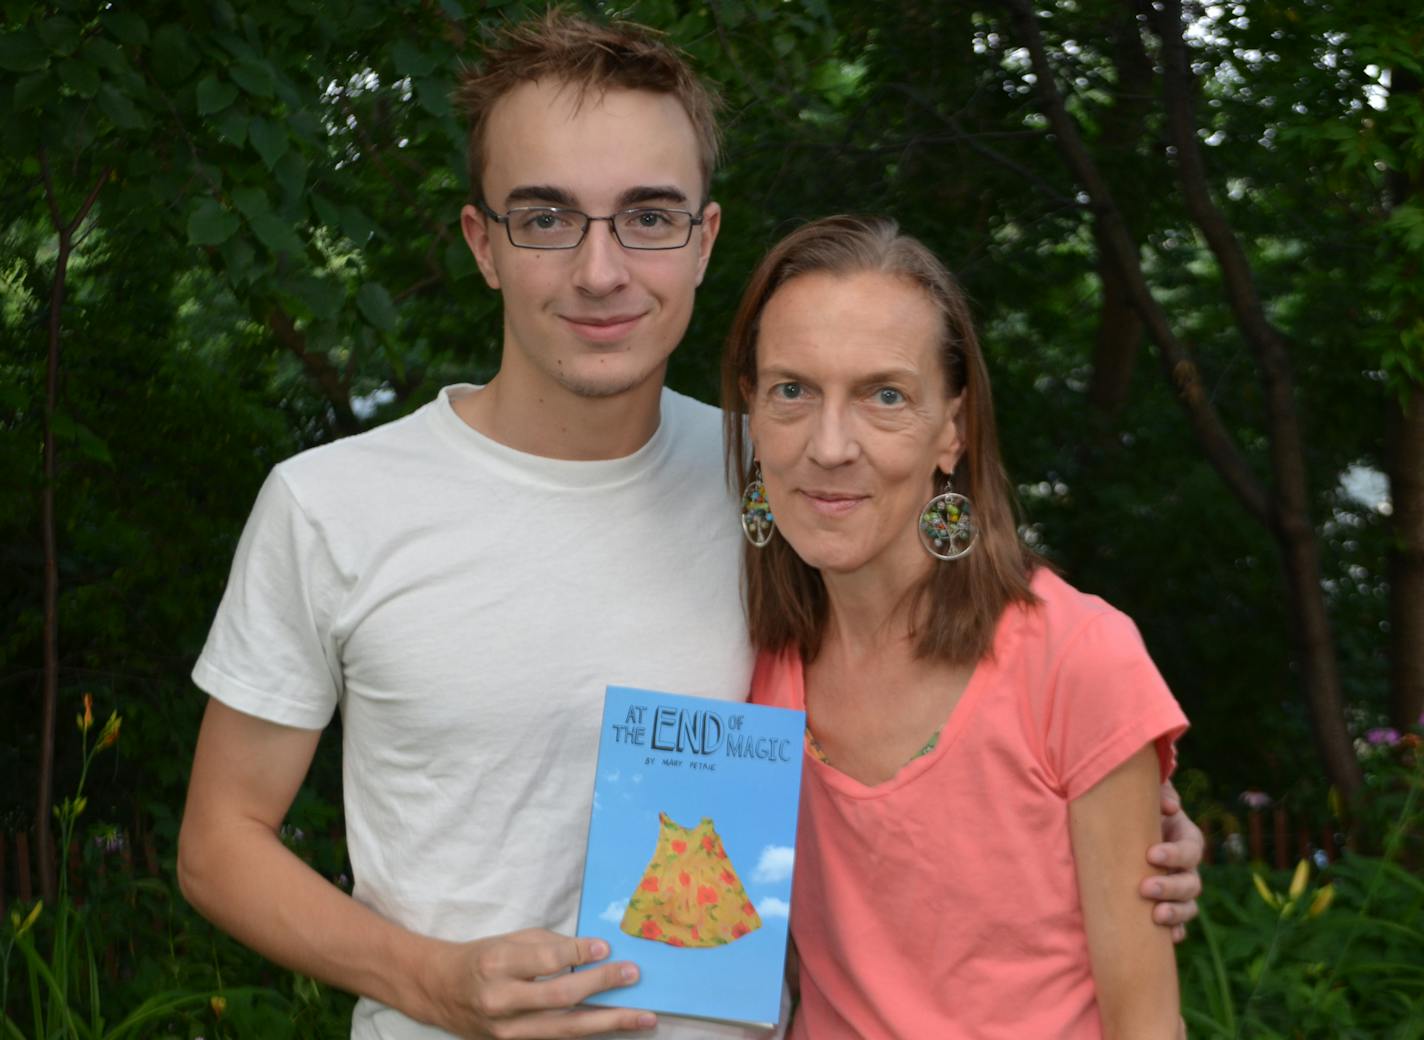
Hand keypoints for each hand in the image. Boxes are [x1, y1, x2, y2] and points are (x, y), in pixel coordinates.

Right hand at [424, 929, 653, 1038]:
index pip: (546, 960)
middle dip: (601, 987)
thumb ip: (549, 945)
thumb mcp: (509, 940)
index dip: (579, 954)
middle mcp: (501, 1001)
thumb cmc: (481, 958)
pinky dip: (589, 1033)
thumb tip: (593, 951)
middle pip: (560, 998)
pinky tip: (615, 1027)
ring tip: (643, 1017)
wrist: (440, 992)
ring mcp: (508, 1031)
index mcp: (497, 965)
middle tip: (633, 975)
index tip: (606, 947)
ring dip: (609, 1022)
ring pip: (566, 1030)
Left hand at [1141, 780, 1202, 943]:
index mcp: (1186, 839)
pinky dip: (1175, 932)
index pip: (1190, 850)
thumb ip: (1160, 792)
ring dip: (1175, 914)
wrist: (1124, 829)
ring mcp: (1180, 891)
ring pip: (1188, 907)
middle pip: (1191, 884)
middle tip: (1145, 887)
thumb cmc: (1137, 810)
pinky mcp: (1168, 907)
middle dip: (1170, 887)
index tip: (1150, 854)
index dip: (1175, 854)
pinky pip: (1179, 926)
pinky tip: (1168, 939)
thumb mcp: (1147, 796)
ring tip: (1156, 917)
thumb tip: (1170, 806)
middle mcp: (1187, 868)